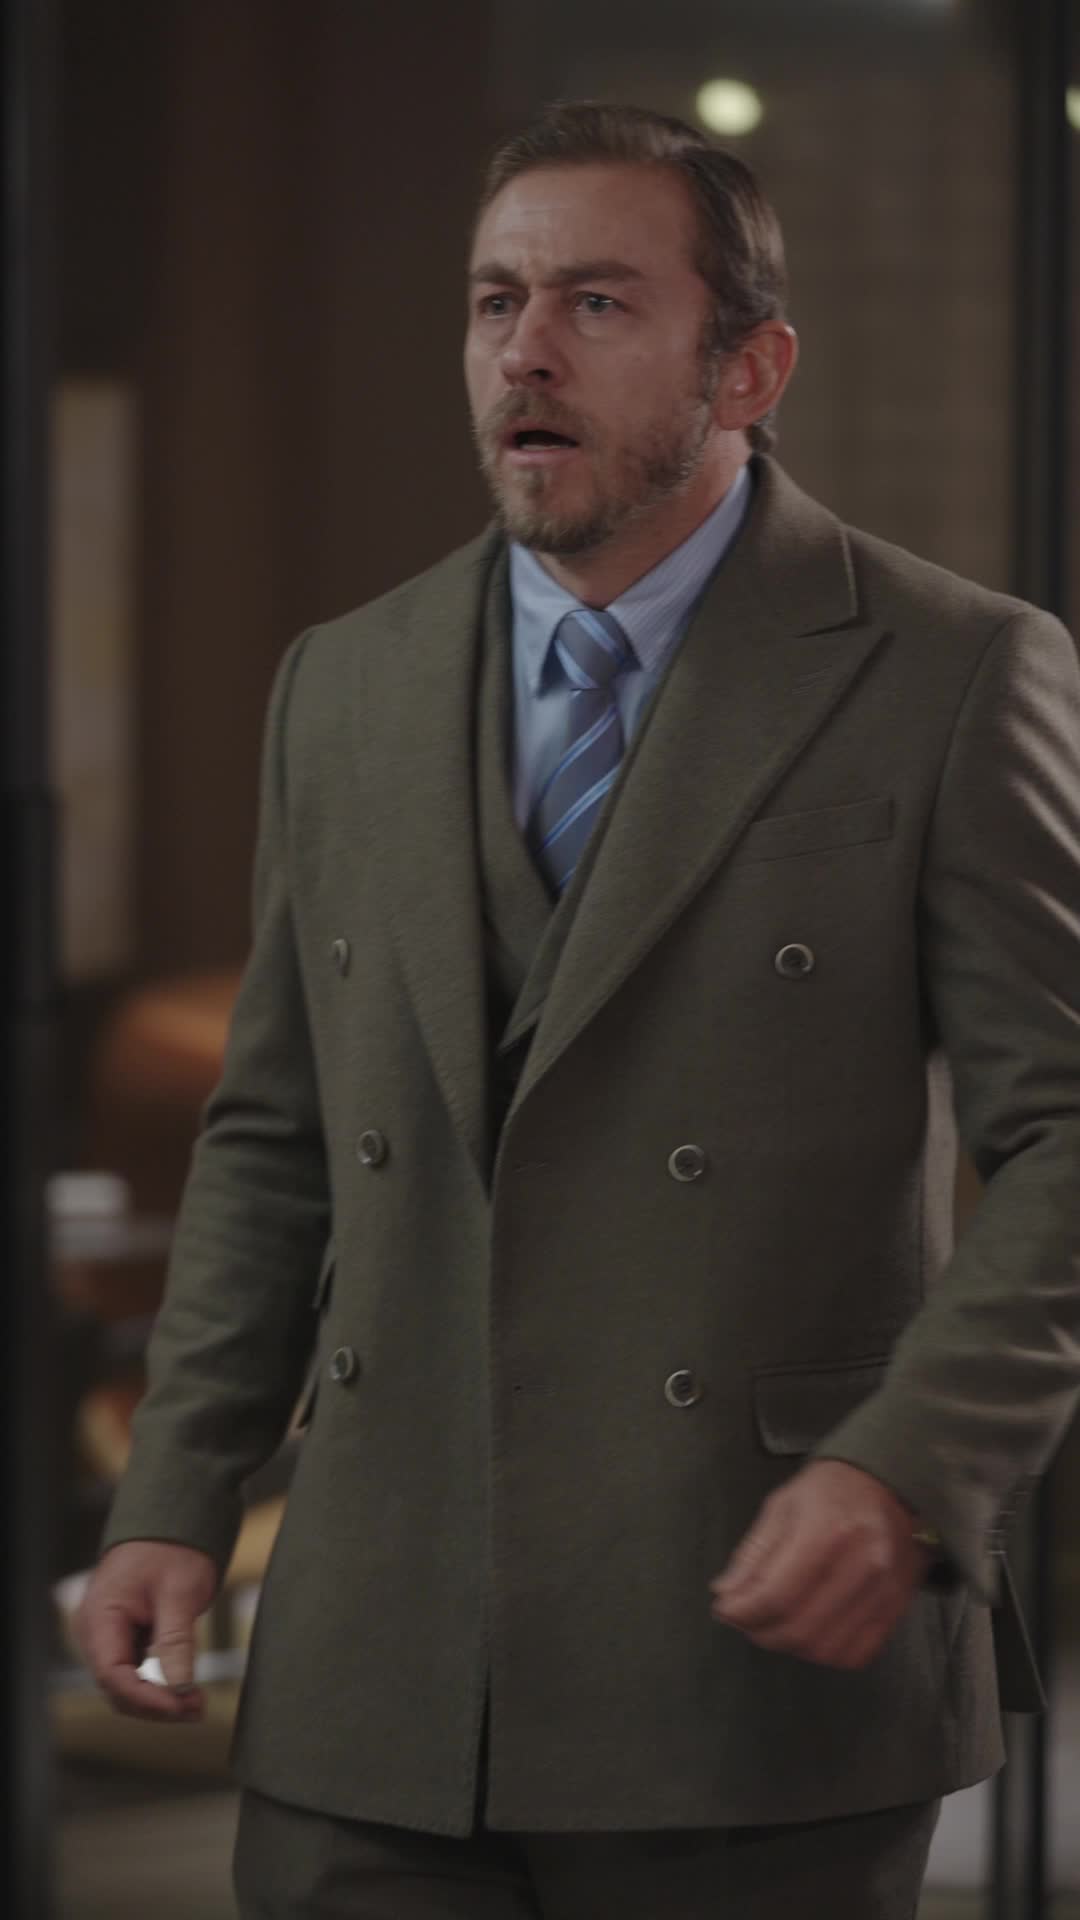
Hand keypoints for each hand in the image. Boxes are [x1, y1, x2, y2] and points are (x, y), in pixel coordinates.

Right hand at [76, 1540, 218, 1720]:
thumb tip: (180, 1688)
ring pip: (125, 1684)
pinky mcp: (123, 1636)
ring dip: (158, 1699)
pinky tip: (184, 1688)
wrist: (171, 1518)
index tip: (180, 1707)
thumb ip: (176, 1642)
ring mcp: (107, 1635)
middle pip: (116, 1687)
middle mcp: (95, 1631)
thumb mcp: (180, 1593)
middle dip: (155, 1704)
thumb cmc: (172, 1547)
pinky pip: (133, 1671)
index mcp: (100, 1617)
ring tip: (196, 1704)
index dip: (145, 1698)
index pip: (112, 1674)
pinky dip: (157, 1684)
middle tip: (197, 1709)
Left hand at [709, 1461, 933, 1668]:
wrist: (889, 1487)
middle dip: (761, 1631)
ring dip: (789, 1646)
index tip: (725, 1609)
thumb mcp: (783, 1506)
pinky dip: (824, 1653)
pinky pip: (855, 1653)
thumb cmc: (832, 1491)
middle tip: (746, 1619)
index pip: (777, 1594)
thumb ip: (754, 1553)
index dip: (744, 1611)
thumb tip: (726, 1593)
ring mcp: (884, 1591)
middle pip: (800, 1628)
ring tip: (774, 1624)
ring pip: (825, 1648)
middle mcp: (862, 1565)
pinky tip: (809, 1632)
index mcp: (829, 1530)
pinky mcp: (896, 1609)